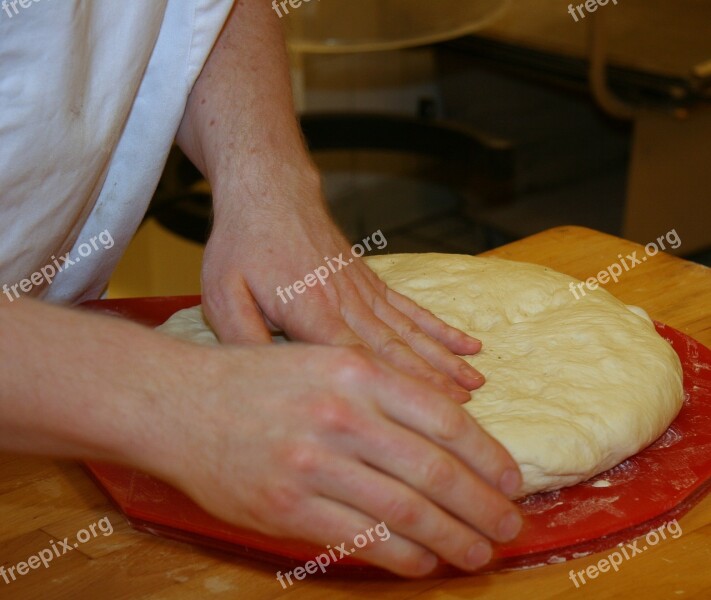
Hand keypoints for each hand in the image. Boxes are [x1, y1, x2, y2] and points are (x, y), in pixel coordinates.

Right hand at [165, 342, 521, 575]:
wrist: (182, 404)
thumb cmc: (261, 381)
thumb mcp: (327, 361)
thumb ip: (387, 394)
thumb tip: (451, 437)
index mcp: (357, 372)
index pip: (444, 419)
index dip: (487, 455)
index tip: (511, 479)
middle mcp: (340, 416)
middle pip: (435, 472)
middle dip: (482, 506)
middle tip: (510, 525)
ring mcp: (312, 464)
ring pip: (407, 512)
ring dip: (453, 539)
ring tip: (479, 551)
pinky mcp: (287, 508)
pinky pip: (363, 540)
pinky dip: (405, 556)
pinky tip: (426, 562)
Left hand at [201, 173, 484, 401]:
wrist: (269, 192)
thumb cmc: (243, 245)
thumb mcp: (223, 295)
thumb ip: (246, 341)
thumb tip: (272, 382)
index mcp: (312, 315)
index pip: (362, 361)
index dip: (399, 389)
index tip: (431, 415)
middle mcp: (347, 305)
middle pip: (397, 351)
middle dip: (433, 383)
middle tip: (467, 411)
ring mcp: (364, 291)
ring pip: (411, 331)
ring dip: (444, 359)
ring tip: (475, 382)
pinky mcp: (370, 282)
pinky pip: (411, 308)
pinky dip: (439, 328)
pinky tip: (465, 341)